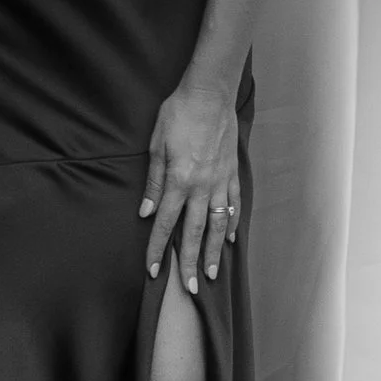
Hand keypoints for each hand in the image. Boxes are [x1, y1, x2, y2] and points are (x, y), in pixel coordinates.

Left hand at [142, 85, 241, 292]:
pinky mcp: (232, 171)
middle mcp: (202, 186)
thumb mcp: (156, 144)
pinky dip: (231, 222)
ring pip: (218, 224)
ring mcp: (221, 180)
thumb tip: (147, 212)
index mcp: (179, 180)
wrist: (210, 91)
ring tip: (213, 273)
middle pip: (194, 233)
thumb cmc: (178, 113)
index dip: (158, 250)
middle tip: (191, 289)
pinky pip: (233, 203)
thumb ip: (153, 181)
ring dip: (215, 251)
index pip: (165, 224)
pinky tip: (230, 237)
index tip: (154, 271)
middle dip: (191, 263)